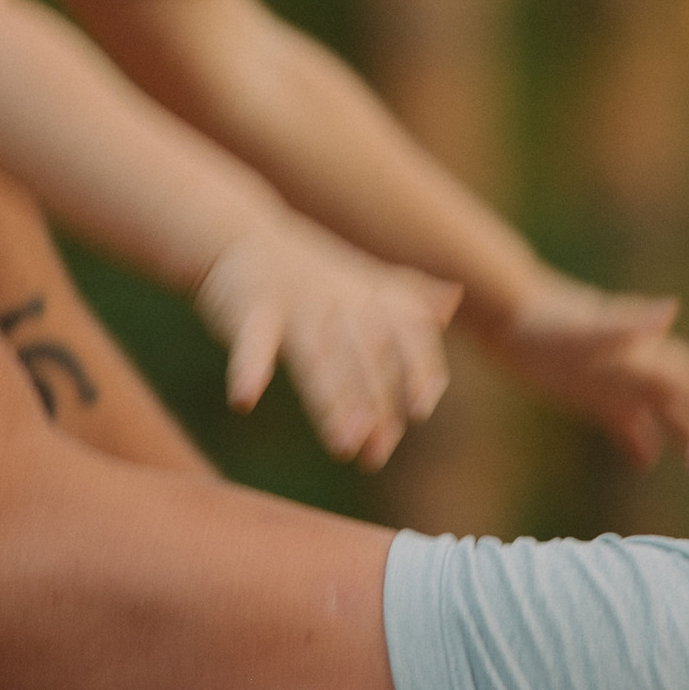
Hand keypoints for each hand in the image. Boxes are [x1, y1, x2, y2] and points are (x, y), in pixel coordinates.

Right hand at [193, 220, 461, 472]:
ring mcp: (294, 304)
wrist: (238, 236)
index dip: (417, 365)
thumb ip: (406, 300)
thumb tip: (450, 306)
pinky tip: (244, 400)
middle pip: (363, 353)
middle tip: (376, 453)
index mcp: (368, 296)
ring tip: (343, 445)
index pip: (406, 331)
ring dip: (330, 401)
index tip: (422, 407)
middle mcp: (338, 299)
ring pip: (316, 357)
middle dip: (375, 402)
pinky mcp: (249, 311)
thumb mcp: (359, 280)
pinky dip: (248, 368)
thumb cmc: (307, 274)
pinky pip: (250, 341)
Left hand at [481, 270, 688, 466]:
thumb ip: (629, 324)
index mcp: (646, 356)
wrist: (512, 316)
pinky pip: (624, 426)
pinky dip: (638, 443)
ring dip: (683, 435)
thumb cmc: (551, 321)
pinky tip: (647, 461)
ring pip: (661, 415)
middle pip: (686, 401)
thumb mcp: (590, 327)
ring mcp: (618, 386)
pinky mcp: (593, 398)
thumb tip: (671, 310)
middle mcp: (639, 371)